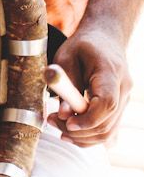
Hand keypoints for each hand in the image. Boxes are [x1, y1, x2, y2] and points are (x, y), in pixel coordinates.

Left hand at [47, 21, 131, 145]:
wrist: (104, 39)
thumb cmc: (81, 46)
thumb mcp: (65, 58)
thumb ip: (65, 86)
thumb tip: (63, 115)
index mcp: (110, 71)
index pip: (107, 103)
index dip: (87, 119)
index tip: (66, 123)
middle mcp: (124, 88)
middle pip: (107, 123)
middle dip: (78, 131)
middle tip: (52, 121)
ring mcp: (126, 100)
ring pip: (109, 132)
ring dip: (82, 137)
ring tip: (58, 125)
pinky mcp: (120, 108)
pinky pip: (109, 131)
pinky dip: (91, 136)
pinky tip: (73, 131)